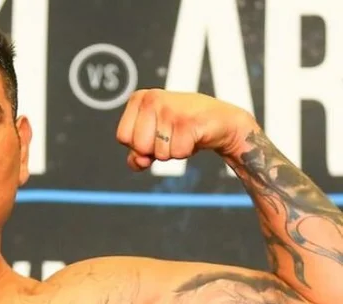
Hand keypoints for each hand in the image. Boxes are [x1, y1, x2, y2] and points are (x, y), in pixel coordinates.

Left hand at [115, 89, 257, 170]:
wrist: (222, 121)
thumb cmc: (185, 127)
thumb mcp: (154, 137)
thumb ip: (137, 153)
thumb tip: (138, 162)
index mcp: (139, 98)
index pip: (122, 137)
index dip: (139, 145)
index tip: (156, 134)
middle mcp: (152, 99)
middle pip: (138, 146)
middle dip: (156, 149)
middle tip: (173, 135)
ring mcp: (170, 108)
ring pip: (158, 152)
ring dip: (173, 151)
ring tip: (184, 134)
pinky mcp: (187, 121)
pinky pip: (177, 153)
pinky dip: (187, 151)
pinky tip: (194, 136)